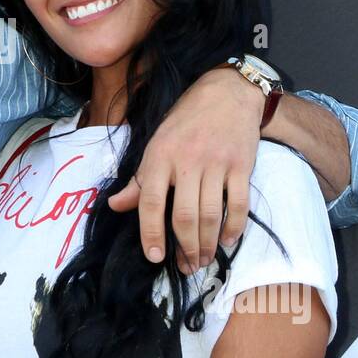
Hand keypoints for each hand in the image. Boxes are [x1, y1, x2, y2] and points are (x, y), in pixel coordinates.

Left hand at [106, 66, 262, 272]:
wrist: (227, 92)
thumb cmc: (186, 120)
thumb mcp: (156, 144)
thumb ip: (139, 180)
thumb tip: (115, 206)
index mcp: (160, 156)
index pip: (151, 202)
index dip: (151, 233)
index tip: (155, 256)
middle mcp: (187, 161)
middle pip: (184, 215)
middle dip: (185, 247)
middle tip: (186, 265)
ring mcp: (217, 164)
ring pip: (211, 214)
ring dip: (207, 243)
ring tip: (203, 259)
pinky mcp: (241, 166)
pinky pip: (239, 204)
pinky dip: (234, 227)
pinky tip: (227, 241)